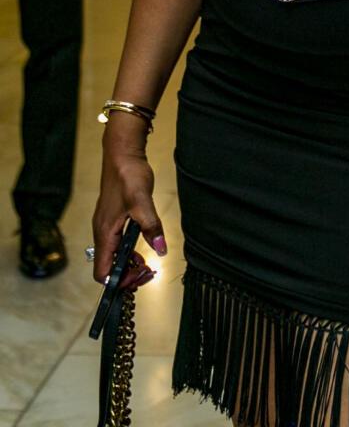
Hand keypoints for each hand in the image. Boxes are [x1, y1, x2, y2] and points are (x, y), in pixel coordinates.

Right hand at [91, 124, 167, 285]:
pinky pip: (117, 244)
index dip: (120, 280)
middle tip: (149, 272)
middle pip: (108, 267)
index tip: (140, 275)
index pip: (103, 272)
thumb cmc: (128, 175)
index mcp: (105, 233)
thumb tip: (160, 249)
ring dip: (129, 263)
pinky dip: (129, 251)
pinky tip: (144, 244)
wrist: (122, 154)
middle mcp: (102, 232)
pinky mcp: (112, 218)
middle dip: (127, 274)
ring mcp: (106, 225)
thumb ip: (151, 226)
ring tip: (148, 263)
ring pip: (113, 256)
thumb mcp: (142, 201)